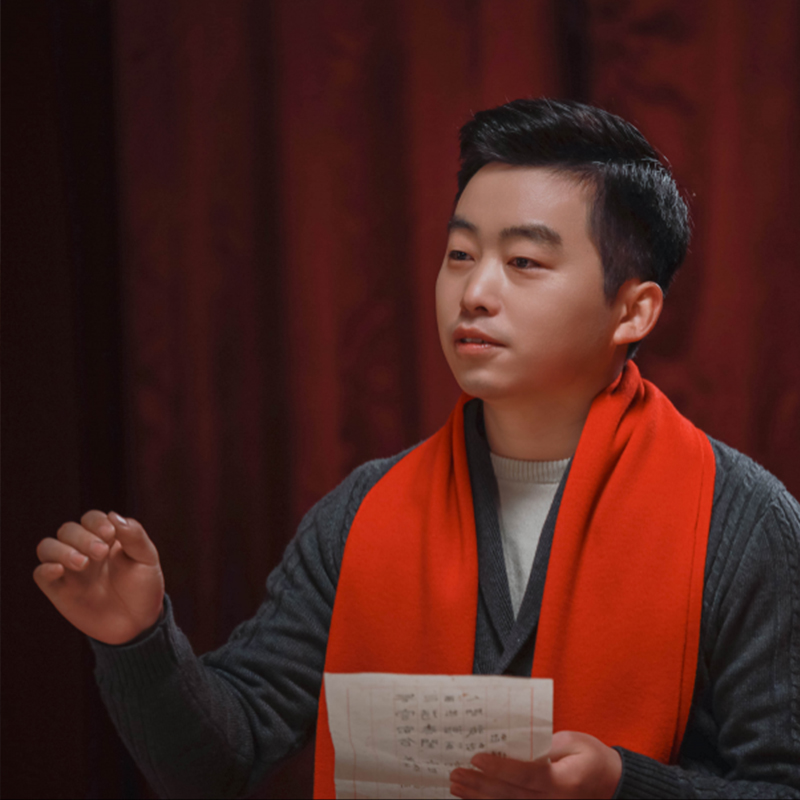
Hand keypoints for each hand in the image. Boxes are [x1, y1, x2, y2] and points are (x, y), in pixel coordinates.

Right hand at [33, 510, 164, 644]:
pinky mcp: (59, 591)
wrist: (139, 623)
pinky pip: (40, 574)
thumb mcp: (147, 559)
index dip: (96, 522)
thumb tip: (113, 515)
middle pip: (67, 530)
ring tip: (83, 563)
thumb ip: (134, 536)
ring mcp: (69, 571)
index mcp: (105, 539)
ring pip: (47, 547)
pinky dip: (45, 568)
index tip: (110, 534)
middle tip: (100, 553)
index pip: (90, 519)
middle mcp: (83, 551)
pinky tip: (60, 570)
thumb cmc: (143, 588)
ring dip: (61, 550)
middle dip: (82, 537)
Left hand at [450, 730, 621, 798]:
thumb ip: (545, 745)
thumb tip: (514, 745)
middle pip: (510, 794)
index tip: (476, 758)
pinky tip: (475, 798)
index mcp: (562, 782)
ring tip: (457, 786)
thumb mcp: (573, 742)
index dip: (499, 768)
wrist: (612, 785)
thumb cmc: (592, 758)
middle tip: (456, 774)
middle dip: (479, 784)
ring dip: (479, 796)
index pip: (524, 775)